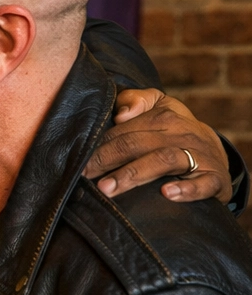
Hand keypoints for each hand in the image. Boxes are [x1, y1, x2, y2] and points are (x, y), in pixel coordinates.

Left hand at [84, 89, 231, 203]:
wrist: (216, 153)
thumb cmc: (176, 131)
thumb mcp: (160, 107)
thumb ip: (137, 100)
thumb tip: (121, 113)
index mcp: (166, 116)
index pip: (126, 129)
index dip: (100, 144)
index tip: (78, 159)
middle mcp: (184, 134)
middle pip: (139, 143)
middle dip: (108, 159)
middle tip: (84, 175)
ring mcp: (201, 156)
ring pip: (165, 160)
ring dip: (134, 174)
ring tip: (108, 188)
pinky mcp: (216, 179)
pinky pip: (205, 183)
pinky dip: (187, 189)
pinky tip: (167, 194)